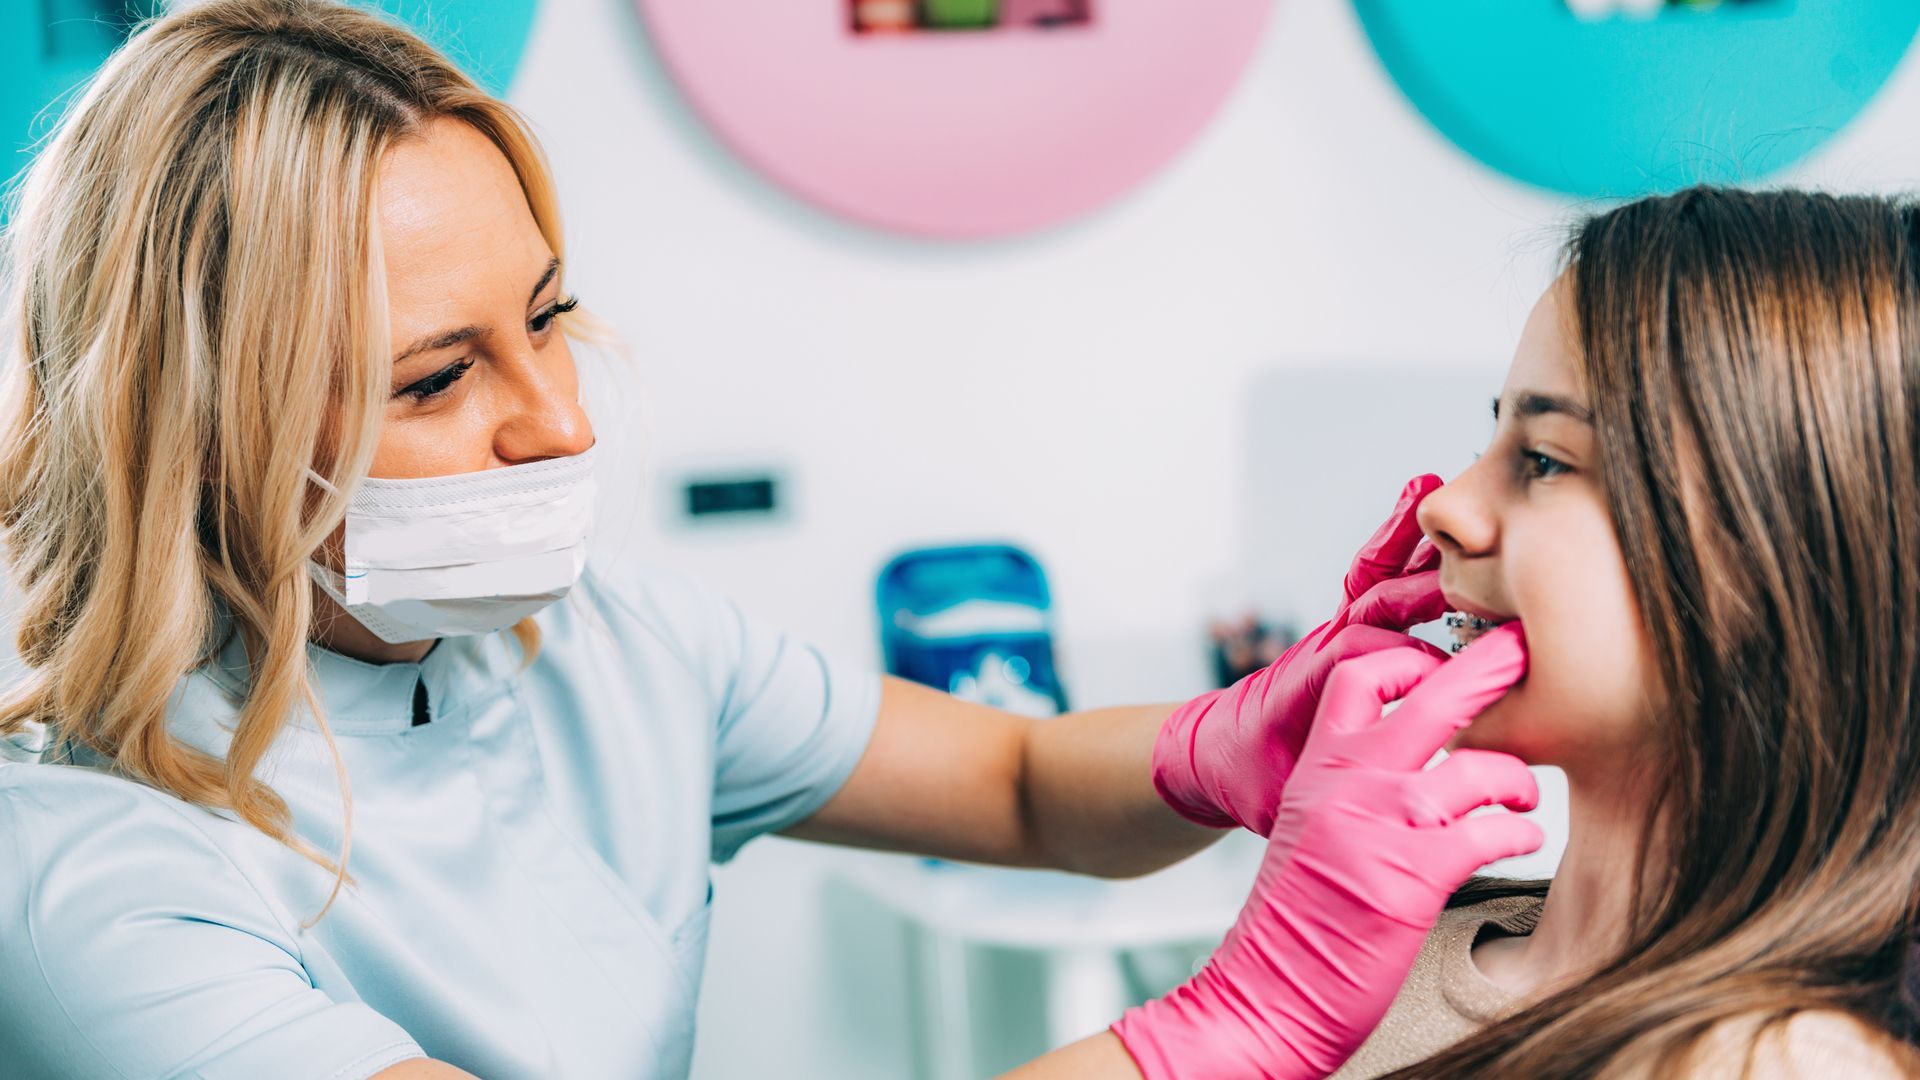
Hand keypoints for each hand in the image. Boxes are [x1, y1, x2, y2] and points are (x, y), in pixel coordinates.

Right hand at [1114, 624, 1542, 1079]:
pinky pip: (1489, 835)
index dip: (1411, 663)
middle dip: (1488, 670)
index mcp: (1317, 768)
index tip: (1447, 667)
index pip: (1361, 678)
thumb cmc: (1295, 919)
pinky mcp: (1409, 879)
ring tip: (1525, 798)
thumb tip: (1410, 772)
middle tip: (1523, 653)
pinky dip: (1519, 836)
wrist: (1263, 992)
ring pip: (1477, 769)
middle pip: (1432, 700)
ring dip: (1517, 780)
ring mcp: (1378, 826)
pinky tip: (1524, 841)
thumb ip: (1347, 790)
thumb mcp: (1308, 831)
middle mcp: (1346, 784)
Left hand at [1154, 474, 1451, 835]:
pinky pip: (1374, 575)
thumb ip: (1324, 798)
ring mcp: (1336, 634)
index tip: (1460, 666)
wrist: (1215, 759)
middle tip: (1472, 554)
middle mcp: (1326, 652)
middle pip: (1377, 606)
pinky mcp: (1345, 630)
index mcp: (1311, 688)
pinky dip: (1395, 537)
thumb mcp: (1285, 801)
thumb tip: (1365, 811)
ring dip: (1405, 539)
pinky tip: (1418, 490)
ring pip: (1377, 579)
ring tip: (1432, 487)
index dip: (1410, 660)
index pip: (1366, 660)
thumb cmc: (1254, 783)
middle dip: (1421, 583)